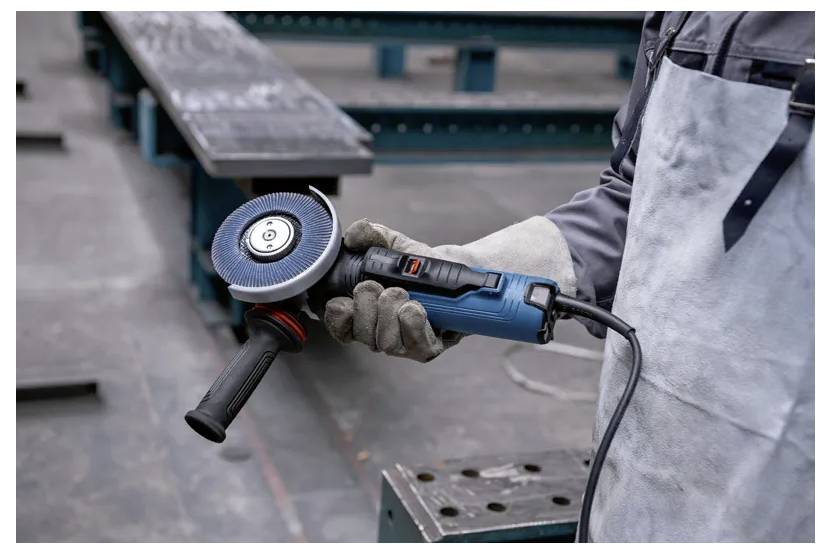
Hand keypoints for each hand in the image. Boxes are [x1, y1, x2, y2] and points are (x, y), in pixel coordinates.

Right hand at [323, 219, 462, 361]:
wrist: (454, 275)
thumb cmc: (419, 265)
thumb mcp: (393, 244)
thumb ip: (369, 235)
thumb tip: (353, 236)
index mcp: (363, 312)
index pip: (339, 326)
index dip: (337, 316)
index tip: (342, 299)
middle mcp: (379, 332)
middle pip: (361, 334)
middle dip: (367, 306)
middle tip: (379, 287)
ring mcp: (402, 344)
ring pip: (385, 342)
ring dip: (391, 311)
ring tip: (403, 293)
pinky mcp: (425, 350)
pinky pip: (413, 343)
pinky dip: (412, 321)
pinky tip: (416, 306)